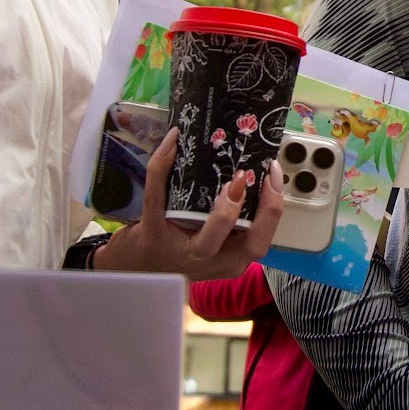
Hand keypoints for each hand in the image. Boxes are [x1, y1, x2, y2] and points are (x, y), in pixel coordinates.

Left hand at [94, 130, 285, 280]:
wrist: (135, 266)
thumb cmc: (180, 244)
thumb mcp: (213, 237)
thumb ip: (231, 213)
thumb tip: (245, 161)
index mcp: (231, 257)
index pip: (262, 241)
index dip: (273, 212)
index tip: (272, 179)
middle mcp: (212, 261)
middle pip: (248, 247)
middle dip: (262, 214)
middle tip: (251, 181)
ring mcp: (182, 252)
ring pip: (207, 242)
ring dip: (223, 212)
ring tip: (228, 178)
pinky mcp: (152, 236)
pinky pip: (157, 201)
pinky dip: (162, 168)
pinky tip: (171, 144)